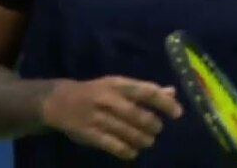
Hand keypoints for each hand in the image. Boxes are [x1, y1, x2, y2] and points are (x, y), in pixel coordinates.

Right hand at [41, 76, 183, 160]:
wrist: (59, 101)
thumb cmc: (97, 91)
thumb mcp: (119, 85)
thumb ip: (145, 90)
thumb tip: (172, 93)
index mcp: (118, 84)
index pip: (146, 91)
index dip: (164, 103)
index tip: (178, 113)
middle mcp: (108, 99)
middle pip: (137, 115)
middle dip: (152, 124)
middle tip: (157, 129)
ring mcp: (97, 117)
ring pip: (126, 131)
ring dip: (142, 139)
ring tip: (147, 141)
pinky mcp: (89, 134)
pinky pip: (112, 145)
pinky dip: (126, 150)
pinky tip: (133, 152)